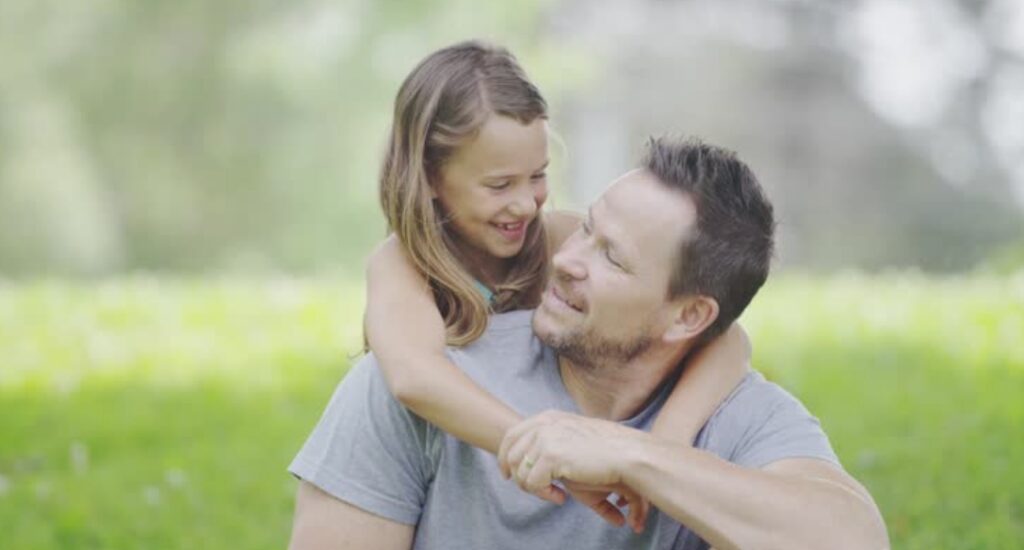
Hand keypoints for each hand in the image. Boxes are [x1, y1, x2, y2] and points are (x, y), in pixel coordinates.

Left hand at [498, 410, 648, 531]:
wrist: (626, 453)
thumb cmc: (605, 449)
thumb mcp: (573, 435)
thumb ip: (554, 437)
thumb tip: (534, 453)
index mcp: (547, 417)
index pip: (511, 435)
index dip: (505, 457)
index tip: (508, 474)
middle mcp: (543, 424)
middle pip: (510, 454)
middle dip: (518, 477)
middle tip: (534, 490)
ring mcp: (546, 438)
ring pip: (520, 472)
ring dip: (534, 489)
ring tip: (553, 494)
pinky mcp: (551, 456)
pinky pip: (532, 483)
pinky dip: (544, 494)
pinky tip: (560, 496)